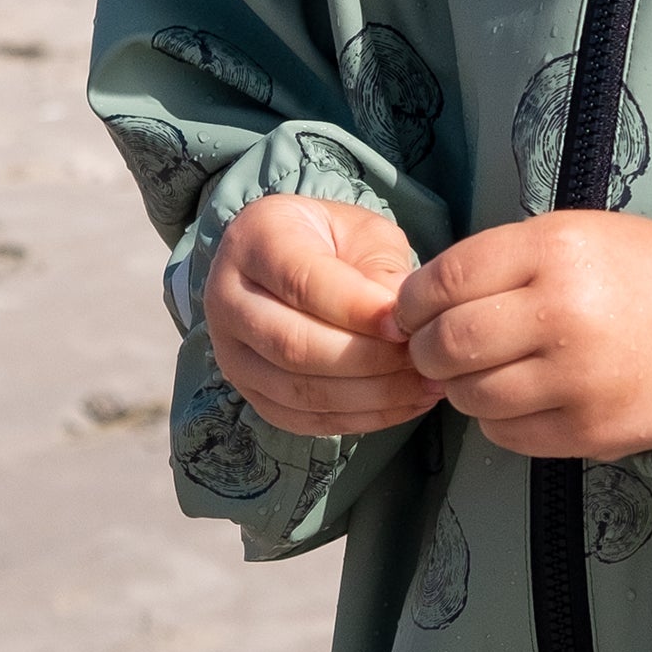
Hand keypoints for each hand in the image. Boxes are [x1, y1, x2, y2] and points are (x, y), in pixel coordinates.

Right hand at [204, 194, 440, 436]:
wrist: (295, 259)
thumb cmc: (335, 241)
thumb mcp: (363, 233)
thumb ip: (380, 269)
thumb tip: (402, 321)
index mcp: (254, 241)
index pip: (302, 284)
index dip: (357, 309)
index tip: (406, 324)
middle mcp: (227, 299)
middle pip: (293, 345)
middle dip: (367, 358)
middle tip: (422, 357)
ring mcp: (231, 354)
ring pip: (298, 390)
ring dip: (370, 395)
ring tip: (425, 385)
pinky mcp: (251, 393)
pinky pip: (303, 419)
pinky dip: (360, 418)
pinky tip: (405, 404)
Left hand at [393, 211, 651, 460]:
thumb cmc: (636, 272)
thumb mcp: (571, 234)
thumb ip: (500, 260)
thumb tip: (423, 300)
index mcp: (553, 250)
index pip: (446, 280)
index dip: (412, 302)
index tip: (410, 312)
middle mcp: (561, 312)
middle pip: (449, 343)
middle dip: (426, 350)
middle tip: (436, 349)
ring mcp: (576, 378)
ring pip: (472, 396)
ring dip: (462, 388)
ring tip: (483, 372)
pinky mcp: (589, 429)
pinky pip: (507, 435)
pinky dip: (498, 420)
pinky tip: (521, 397)